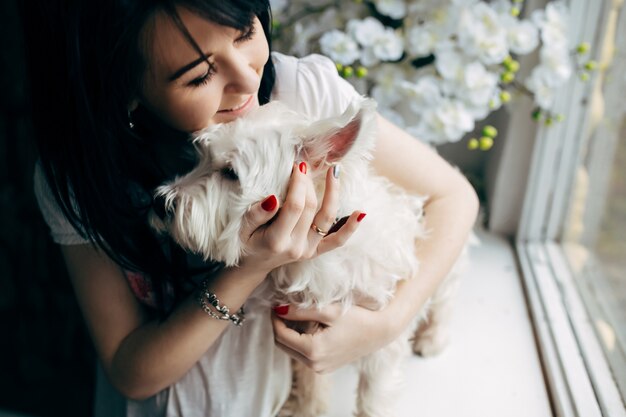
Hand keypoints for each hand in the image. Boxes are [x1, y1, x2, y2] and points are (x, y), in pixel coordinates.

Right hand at [238, 162, 363, 274]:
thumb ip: (256, 214)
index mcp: (277, 241)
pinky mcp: (316, 251)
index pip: (294, 207)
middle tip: (303, 165)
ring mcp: (309, 250)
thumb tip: (274, 198)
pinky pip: (337, 240)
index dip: (298, 183)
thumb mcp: (242, 228)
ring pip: (327, 219)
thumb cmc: (246, 241)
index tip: (296, 165)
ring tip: (334, 171)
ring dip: (334, 194)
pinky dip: (350, 227)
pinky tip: (361, 212)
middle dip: (308, 183)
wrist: (253, 264)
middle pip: (311, 208)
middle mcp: (297, 247)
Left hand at [271, 303, 398, 372]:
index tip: (275, 304)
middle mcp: (315, 365)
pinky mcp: (326, 368)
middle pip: (283, 346)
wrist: (381, 330)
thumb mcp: (328, 310)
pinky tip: (307, 326)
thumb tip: (278, 309)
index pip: (281, 335)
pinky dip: (300, 341)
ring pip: (292, 351)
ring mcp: (321, 369)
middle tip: (281, 308)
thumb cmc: (358, 317)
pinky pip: (304, 355)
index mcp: (314, 351)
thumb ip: (301, 311)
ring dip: (290, 334)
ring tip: (295, 315)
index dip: (275, 319)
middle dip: (280, 327)